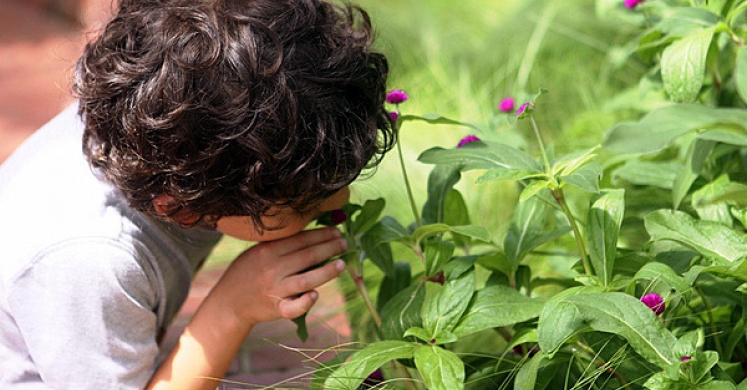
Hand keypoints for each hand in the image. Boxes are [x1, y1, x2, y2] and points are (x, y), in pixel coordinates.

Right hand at [206, 226, 347, 328]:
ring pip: (306, 279)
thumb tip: (313, 235)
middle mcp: (272, 268)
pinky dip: (305, 302)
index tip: (337, 231)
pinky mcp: (276, 309)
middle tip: (345, 244)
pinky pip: (293, 307)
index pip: (300, 239)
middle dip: (330, 248)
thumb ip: (280, 245)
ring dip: (327, 271)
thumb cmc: (248, 273)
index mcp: (268, 251)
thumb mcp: (257, 252)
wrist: (229, 302)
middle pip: (307, 256)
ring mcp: (275, 289)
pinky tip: (316, 294)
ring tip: (342, 265)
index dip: (321, 234)